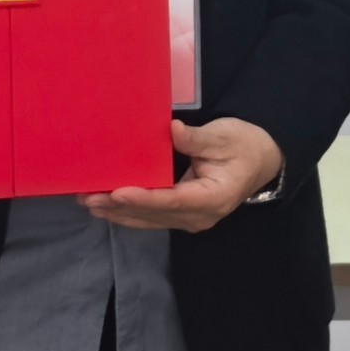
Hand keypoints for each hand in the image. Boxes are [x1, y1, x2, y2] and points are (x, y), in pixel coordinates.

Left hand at [85, 117, 282, 232]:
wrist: (261, 159)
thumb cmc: (244, 145)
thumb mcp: (223, 136)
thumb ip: (196, 138)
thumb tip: (172, 130)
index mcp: (213, 198)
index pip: (172, 201)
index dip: (143, 199)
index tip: (117, 192)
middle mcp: (200, 216)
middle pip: (155, 215)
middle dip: (120, 207)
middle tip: (88, 197)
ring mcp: (192, 219)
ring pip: (150, 220)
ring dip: (119, 213)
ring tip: (88, 203)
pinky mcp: (184, 215)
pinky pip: (154, 217)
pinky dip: (130, 212)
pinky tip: (108, 207)